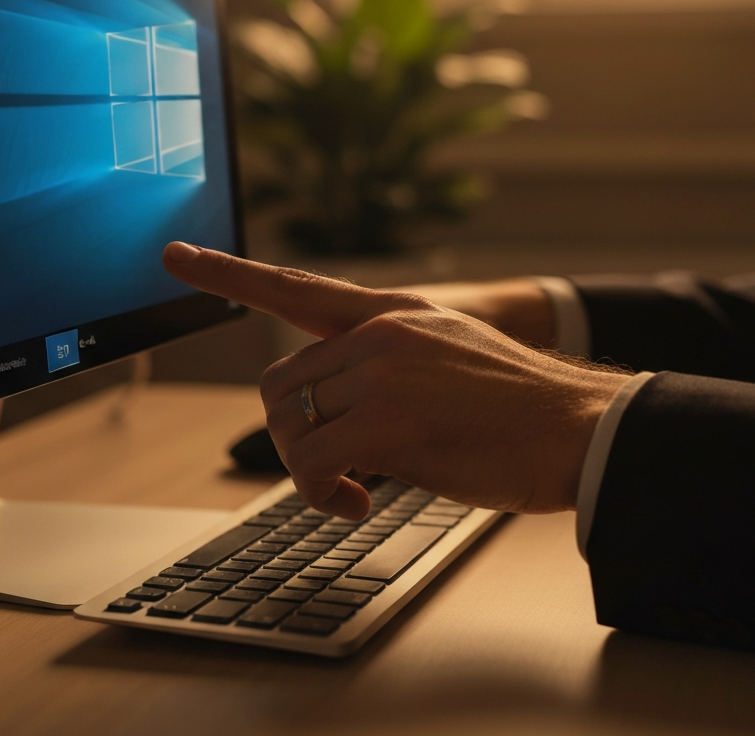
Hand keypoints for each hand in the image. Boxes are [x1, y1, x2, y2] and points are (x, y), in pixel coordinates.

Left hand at [163, 243, 626, 519]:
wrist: (579, 427)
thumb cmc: (516, 405)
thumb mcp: (449, 351)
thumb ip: (386, 359)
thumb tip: (329, 405)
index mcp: (393, 311)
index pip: (294, 286)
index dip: (228, 270)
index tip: (176, 253)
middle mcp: (380, 330)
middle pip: (281, 383)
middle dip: (295, 434)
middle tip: (337, 471)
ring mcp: (383, 369)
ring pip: (291, 423)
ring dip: (310, 470)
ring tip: (355, 488)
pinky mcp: (389, 419)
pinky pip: (314, 463)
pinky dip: (323, 494)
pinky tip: (362, 502)